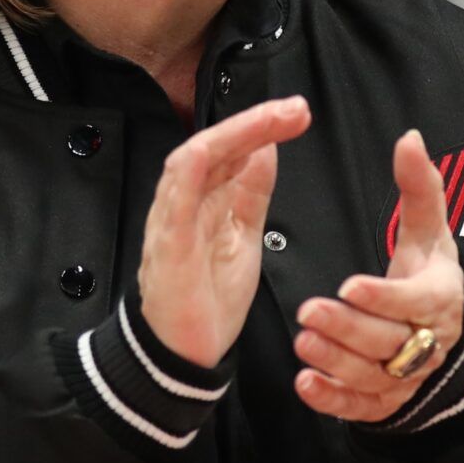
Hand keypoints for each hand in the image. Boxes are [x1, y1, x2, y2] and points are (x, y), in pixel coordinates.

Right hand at [139, 97, 312, 368]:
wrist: (183, 354)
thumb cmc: (208, 297)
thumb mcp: (243, 235)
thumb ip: (251, 191)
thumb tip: (266, 148)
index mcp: (203, 199)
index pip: (228, 149)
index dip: (260, 125)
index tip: (296, 114)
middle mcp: (183, 202)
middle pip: (213, 145)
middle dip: (254, 121)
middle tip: (294, 109)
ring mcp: (171, 222)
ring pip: (192, 160)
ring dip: (232, 135)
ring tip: (271, 120)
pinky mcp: (167, 249)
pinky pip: (174, 202)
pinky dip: (192, 170)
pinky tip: (214, 150)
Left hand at [293, 129, 463, 420]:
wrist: (450, 337)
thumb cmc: (429, 273)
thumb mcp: (430, 232)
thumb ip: (420, 187)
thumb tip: (409, 138)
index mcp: (438, 297)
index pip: (414, 302)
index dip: (383, 297)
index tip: (348, 286)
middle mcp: (427, 342)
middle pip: (389, 342)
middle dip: (349, 330)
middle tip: (309, 313)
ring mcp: (408, 377)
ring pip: (373, 377)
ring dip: (337, 363)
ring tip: (303, 343)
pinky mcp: (386, 402)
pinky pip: (362, 410)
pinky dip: (334, 402)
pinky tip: (306, 385)